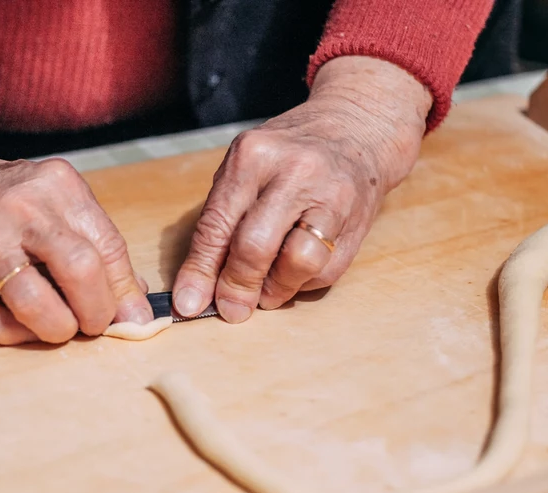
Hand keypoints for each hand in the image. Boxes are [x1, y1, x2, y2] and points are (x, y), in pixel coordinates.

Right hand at [0, 124, 152, 344]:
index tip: (128, 315)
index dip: (123, 291)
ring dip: (58, 329)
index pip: (109, 246)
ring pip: (37, 303)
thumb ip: (93, 243)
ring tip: (59, 328)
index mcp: (55, 184)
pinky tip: (20, 326)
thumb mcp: (51, 201)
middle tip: (92, 323)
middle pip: (81, 270)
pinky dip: (13, 335)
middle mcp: (20, 208)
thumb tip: (133, 304)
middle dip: (97, 312)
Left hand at [172, 56, 432, 321]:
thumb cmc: (285, 156)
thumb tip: (197, 289)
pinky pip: (326, 271)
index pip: (218, 224)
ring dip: (276, 290)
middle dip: (237, 287)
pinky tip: (295, 272)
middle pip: (256, 246)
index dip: (201, 271)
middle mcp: (294, 172)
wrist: (357, 128)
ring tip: (267, 290)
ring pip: (298, 263)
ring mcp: (332, 196)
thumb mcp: (244, 170)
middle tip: (231, 309)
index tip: (189, 303)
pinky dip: (302, 283)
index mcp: (253, 156)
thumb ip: (220, 222)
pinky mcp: (359, 221)